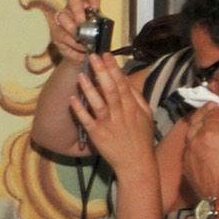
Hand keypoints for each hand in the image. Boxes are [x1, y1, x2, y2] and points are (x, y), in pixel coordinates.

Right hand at [48, 0, 102, 65]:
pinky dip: (71, 42)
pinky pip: (61, 34)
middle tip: (83, 24)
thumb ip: (101, 29)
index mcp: (89, 4)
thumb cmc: (94, 39)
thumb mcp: (101, 32)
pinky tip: (78, 47)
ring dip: (72, 28)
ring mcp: (63, 18)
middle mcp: (74, 8)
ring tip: (81, 40)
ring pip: (63, 16)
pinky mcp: (56, 31)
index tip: (96, 7)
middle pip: (74, 0)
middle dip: (78, 12)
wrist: (84, 54)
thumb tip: (102, 33)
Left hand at [71, 53, 158, 183]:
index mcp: (132, 107)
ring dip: (89, 88)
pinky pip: (87, 120)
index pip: (122, 84)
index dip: (114, 69)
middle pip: (110, 89)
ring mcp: (107, 124)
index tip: (106, 55)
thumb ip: (137, 97)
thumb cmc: (141, 137)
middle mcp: (120, 113)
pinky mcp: (97, 135)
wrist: (136, 162)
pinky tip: (72, 99)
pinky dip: (79, 110)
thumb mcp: (146, 115)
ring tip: (81, 74)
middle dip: (101, 72)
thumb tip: (127, 80)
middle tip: (93, 57)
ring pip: (97, 103)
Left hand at [180, 105, 218, 203]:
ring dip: (197, 125)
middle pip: (196, 120)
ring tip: (205, 124)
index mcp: (211, 133)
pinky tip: (201, 141)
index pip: (211, 113)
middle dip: (204, 113)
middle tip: (211, 110)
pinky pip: (188, 146)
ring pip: (190, 132)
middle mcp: (195, 140)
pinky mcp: (185, 164)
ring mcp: (188, 152)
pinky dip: (193, 140)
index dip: (217, 109)